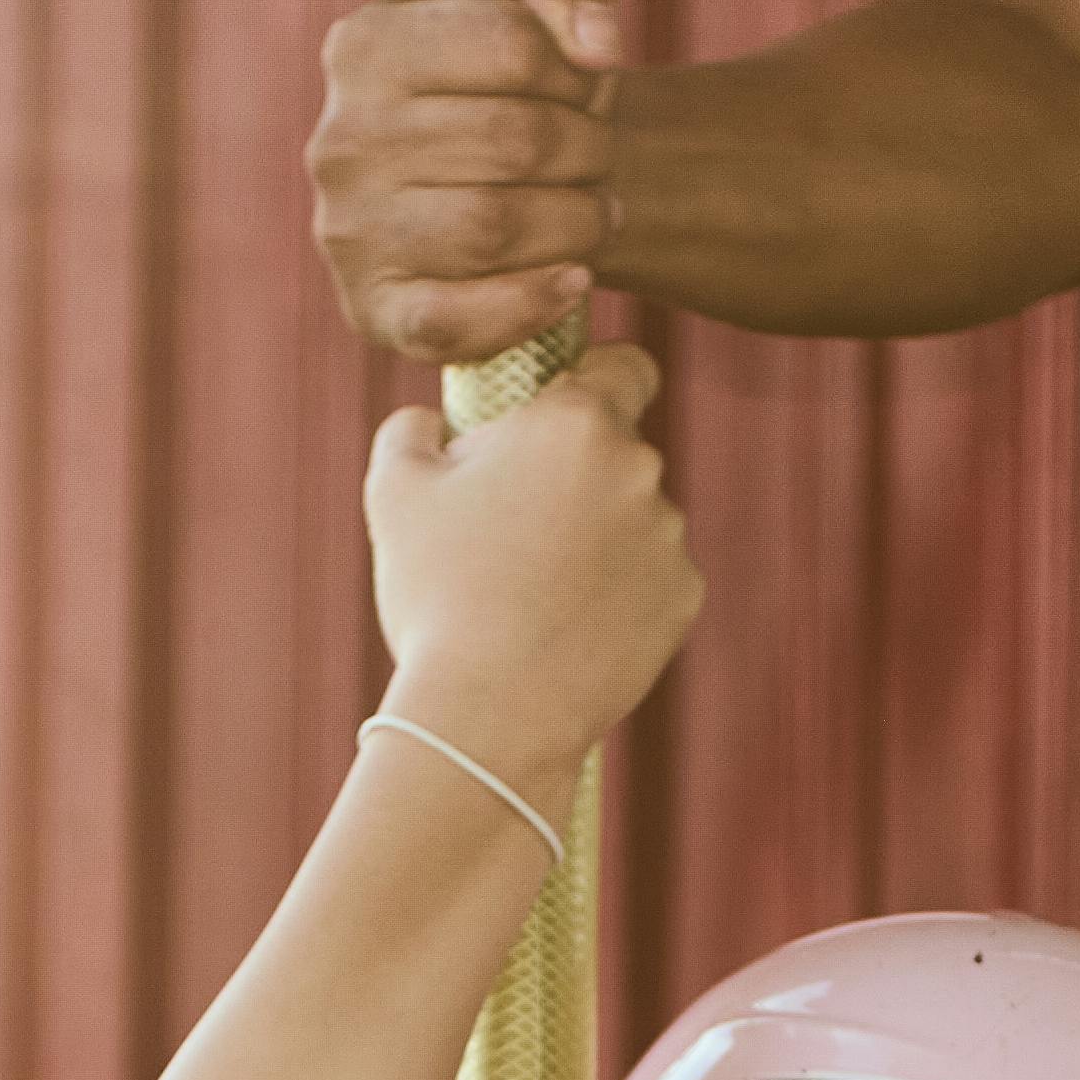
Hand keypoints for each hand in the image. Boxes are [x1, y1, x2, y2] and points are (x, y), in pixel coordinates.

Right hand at [313, 0, 622, 364]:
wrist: (455, 201)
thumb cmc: (496, 105)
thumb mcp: (519, 34)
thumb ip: (559, 8)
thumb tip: (598, 48)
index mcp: (367, 49)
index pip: (510, 46)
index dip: (575, 77)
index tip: (586, 94)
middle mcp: (344, 138)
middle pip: (514, 140)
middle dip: (587, 152)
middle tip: (599, 162)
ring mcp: (351, 229)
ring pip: (494, 226)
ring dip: (577, 225)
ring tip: (595, 217)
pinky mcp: (372, 308)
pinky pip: (453, 320)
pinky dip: (529, 304)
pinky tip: (571, 282)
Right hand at [362, 347, 697, 815]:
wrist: (489, 714)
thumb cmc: (437, 593)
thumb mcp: (394, 490)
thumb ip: (414, 428)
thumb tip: (432, 421)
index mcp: (575, 420)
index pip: (624, 366)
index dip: (595, 385)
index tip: (560, 421)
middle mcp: (638, 466)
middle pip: (617, 450)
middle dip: (576, 475)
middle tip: (514, 529)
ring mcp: (669, 535)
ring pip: (634, 517)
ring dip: (598, 538)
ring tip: (535, 591)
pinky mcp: (684, 599)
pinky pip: (652, 579)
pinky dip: (620, 595)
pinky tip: (569, 627)